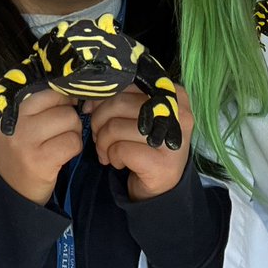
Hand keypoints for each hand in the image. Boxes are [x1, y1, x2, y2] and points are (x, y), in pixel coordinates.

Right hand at [0, 89, 82, 204]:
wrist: (6, 190)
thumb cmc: (15, 149)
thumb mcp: (11, 120)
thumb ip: (30, 98)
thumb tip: (67, 82)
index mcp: (4, 103)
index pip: (43, 84)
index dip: (58, 94)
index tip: (59, 105)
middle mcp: (12, 118)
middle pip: (59, 99)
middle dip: (67, 111)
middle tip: (60, 126)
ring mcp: (25, 140)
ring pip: (69, 119)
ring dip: (73, 130)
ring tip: (60, 140)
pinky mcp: (40, 160)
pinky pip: (73, 141)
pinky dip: (74, 147)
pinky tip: (62, 154)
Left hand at [86, 85, 193, 200]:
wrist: (159, 185)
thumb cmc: (143, 143)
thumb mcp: (135, 114)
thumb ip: (117, 99)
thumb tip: (88, 101)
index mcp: (173, 93)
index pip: (128, 82)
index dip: (103, 96)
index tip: (92, 110)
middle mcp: (178, 113)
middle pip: (118, 103)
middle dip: (98, 121)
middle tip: (98, 135)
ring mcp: (171, 139)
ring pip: (114, 127)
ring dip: (102, 142)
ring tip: (107, 151)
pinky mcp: (162, 163)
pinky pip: (120, 149)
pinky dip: (112, 156)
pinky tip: (119, 162)